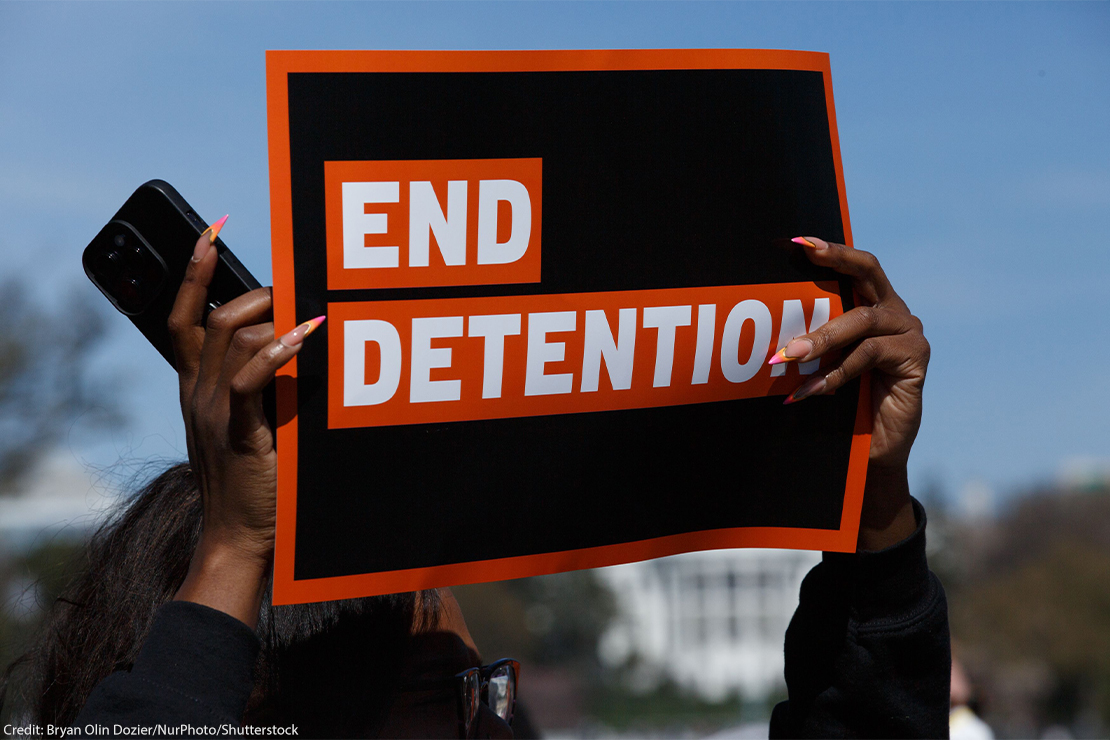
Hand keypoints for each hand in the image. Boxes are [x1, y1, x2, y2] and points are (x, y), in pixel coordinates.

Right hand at [168, 220, 322, 624]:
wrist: (238, 535)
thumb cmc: (250, 478)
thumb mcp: (247, 420)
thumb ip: (258, 383)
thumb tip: (294, 340)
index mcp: (194, 386)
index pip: (183, 316)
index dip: (194, 273)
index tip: (212, 232)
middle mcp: (196, 392)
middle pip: (214, 318)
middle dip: (256, 293)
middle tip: (295, 290)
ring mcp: (212, 411)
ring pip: (231, 338)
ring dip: (274, 318)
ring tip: (311, 315)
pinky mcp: (236, 433)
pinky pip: (247, 380)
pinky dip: (276, 354)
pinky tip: (306, 338)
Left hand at [773, 236, 929, 549]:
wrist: (873, 450)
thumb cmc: (843, 403)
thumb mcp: (824, 363)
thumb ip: (811, 340)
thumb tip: (764, 330)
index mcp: (874, 304)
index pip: (856, 266)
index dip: (832, 250)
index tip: (798, 242)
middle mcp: (895, 312)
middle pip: (867, 274)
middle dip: (833, 263)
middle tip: (800, 260)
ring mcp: (909, 334)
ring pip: (861, 321)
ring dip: (819, 337)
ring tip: (786, 357)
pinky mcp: (915, 360)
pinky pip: (868, 357)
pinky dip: (834, 374)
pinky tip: (808, 391)